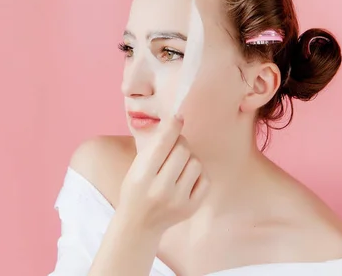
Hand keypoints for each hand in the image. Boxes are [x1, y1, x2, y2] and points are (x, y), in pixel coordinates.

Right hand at [117, 114, 207, 234]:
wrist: (139, 224)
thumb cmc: (136, 189)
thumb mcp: (136, 168)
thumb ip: (154, 147)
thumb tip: (176, 121)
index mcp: (142, 176)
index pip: (162, 145)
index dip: (172, 127)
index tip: (178, 117)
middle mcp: (161, 189)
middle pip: (182, 150)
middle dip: (179, 143)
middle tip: (173, 147)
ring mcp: (178, 200)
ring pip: (196, 162)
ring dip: (188, 158)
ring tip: (178, 165)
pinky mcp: (191, 207)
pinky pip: (205, 178)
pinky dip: (197, 173)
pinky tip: (185, 177)